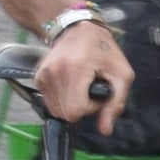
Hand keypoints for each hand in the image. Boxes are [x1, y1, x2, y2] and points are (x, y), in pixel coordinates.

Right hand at [33, 18, 126, 133]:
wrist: (76, 28)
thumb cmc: (103, 50)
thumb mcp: (121, 74)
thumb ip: (115, 104)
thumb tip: (105, 131)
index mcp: (76, 69)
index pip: (75, 110)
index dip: (90, 108)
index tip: (98, 93)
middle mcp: (55, 72)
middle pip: (65, 113)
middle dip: (81, 107)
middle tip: (90, 89)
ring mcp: (43, 75)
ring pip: (56, 110)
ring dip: (71, 104)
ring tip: (80, 86)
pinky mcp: (38, 78)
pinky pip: (49, 102)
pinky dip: (61, 99)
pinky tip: (70, 85)